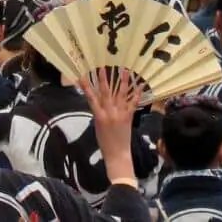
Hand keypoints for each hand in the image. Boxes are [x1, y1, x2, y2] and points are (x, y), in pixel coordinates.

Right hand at [82, 66, 143, 184]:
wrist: (117, 154)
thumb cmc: (105, 143)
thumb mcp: (97, 127)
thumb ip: (99, 114)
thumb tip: (100, 103)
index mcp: (99, 116)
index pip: (91, 99)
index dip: (87, 87)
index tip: (83, 76)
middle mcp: (109, 113)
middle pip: (106, 93)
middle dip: (103, 80)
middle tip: (102, 67)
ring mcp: (120, 113)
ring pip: (121, 94)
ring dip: (123, 81)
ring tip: (124, 70)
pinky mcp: (129, 116)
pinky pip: (133, 103)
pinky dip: (136, 93)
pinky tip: (139, 84)